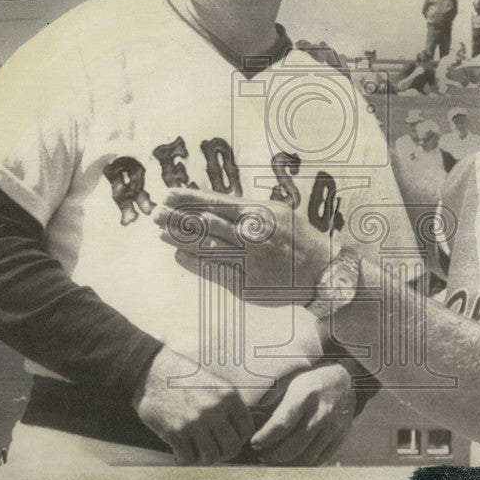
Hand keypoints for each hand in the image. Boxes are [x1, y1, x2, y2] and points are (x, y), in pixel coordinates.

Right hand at [133, 347, 254, 464]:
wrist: (153, 372)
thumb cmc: (185, 379)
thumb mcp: (215, 385)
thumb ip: (229, 407)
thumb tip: (240, 434)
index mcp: (228, 396)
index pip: (247, 430)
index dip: (239, 438)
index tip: (228, 438)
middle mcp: (215, 409)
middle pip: (232, 447)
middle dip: (224, 452)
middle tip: (213, 448)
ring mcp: (195, 422)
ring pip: (212, 457)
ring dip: (204, 457)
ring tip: (197, 449)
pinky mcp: (175, 431)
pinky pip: (188, 459)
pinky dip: (185, 457)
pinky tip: (181, 448)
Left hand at [154, 189, 331, 303]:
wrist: (323, 272)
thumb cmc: (296, 238)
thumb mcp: (276, 213)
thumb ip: (245, 208)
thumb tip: (209, 202)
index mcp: (259, 213)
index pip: (216, 202)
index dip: (189, 198)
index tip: (168, 194)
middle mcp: (253, 235)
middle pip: (206, 224)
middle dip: (177, 218)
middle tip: (155, 214)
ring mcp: (249, 261)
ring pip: (206, 247)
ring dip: (180, 240)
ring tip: (161, 233)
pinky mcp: (247, 285)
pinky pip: (214, 271)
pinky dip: (193, 262)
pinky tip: (178, 256)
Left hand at [250, 363, 354, 465]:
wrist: (344, 381)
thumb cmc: (312, 383)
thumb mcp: (294, 385)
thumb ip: (278, 405)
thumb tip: (256, 426)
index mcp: (306, 395)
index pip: (282, 423)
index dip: (266, 438)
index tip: (254, 443)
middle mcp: (321, 413)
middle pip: (293, 445)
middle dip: (272, 454)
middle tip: (261, 454)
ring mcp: (333, 428)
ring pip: (306, 457)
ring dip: (286, 463)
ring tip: (274, 459)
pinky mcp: (340, 439)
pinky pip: (318, 460)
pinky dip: (302, 464)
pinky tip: (292, 459)